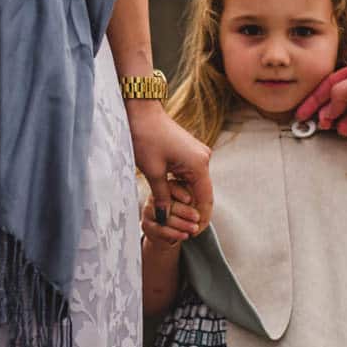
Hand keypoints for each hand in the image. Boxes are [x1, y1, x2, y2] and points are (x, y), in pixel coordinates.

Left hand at [127, 104, 213, 229]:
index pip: (205, 201)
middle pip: (203, 194)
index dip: (201, 220)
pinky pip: (190, 176)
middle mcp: (203, 159)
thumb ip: (162, 197)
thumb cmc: (146, 137)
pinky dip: (183, 188)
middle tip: (183, 232)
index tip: (192, 235)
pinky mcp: (190, 152)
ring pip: (196, 185)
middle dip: (193, 213)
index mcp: (199, 165)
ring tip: (176, 219)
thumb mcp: (153, 172)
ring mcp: (198, 154)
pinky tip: (173, 200)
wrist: (141, 111)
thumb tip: (164, 218)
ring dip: (187, 201)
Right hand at [141, 190, 200, 245]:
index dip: (180, 192)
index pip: (171, 186)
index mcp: (166, 187)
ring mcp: (149, 210)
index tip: (189, 199)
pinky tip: (185, 235)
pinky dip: (175, 234)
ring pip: (165, 218)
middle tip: (197, 217)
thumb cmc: (183, 216)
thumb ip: (193, 202)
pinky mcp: (146, 225)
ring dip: (182, 224)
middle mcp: (154, 196)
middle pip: (169, 203)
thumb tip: (202, 206)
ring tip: (194, 228)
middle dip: (185, 211)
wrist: (169, 234)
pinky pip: (160, 230)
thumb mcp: (189, 206)